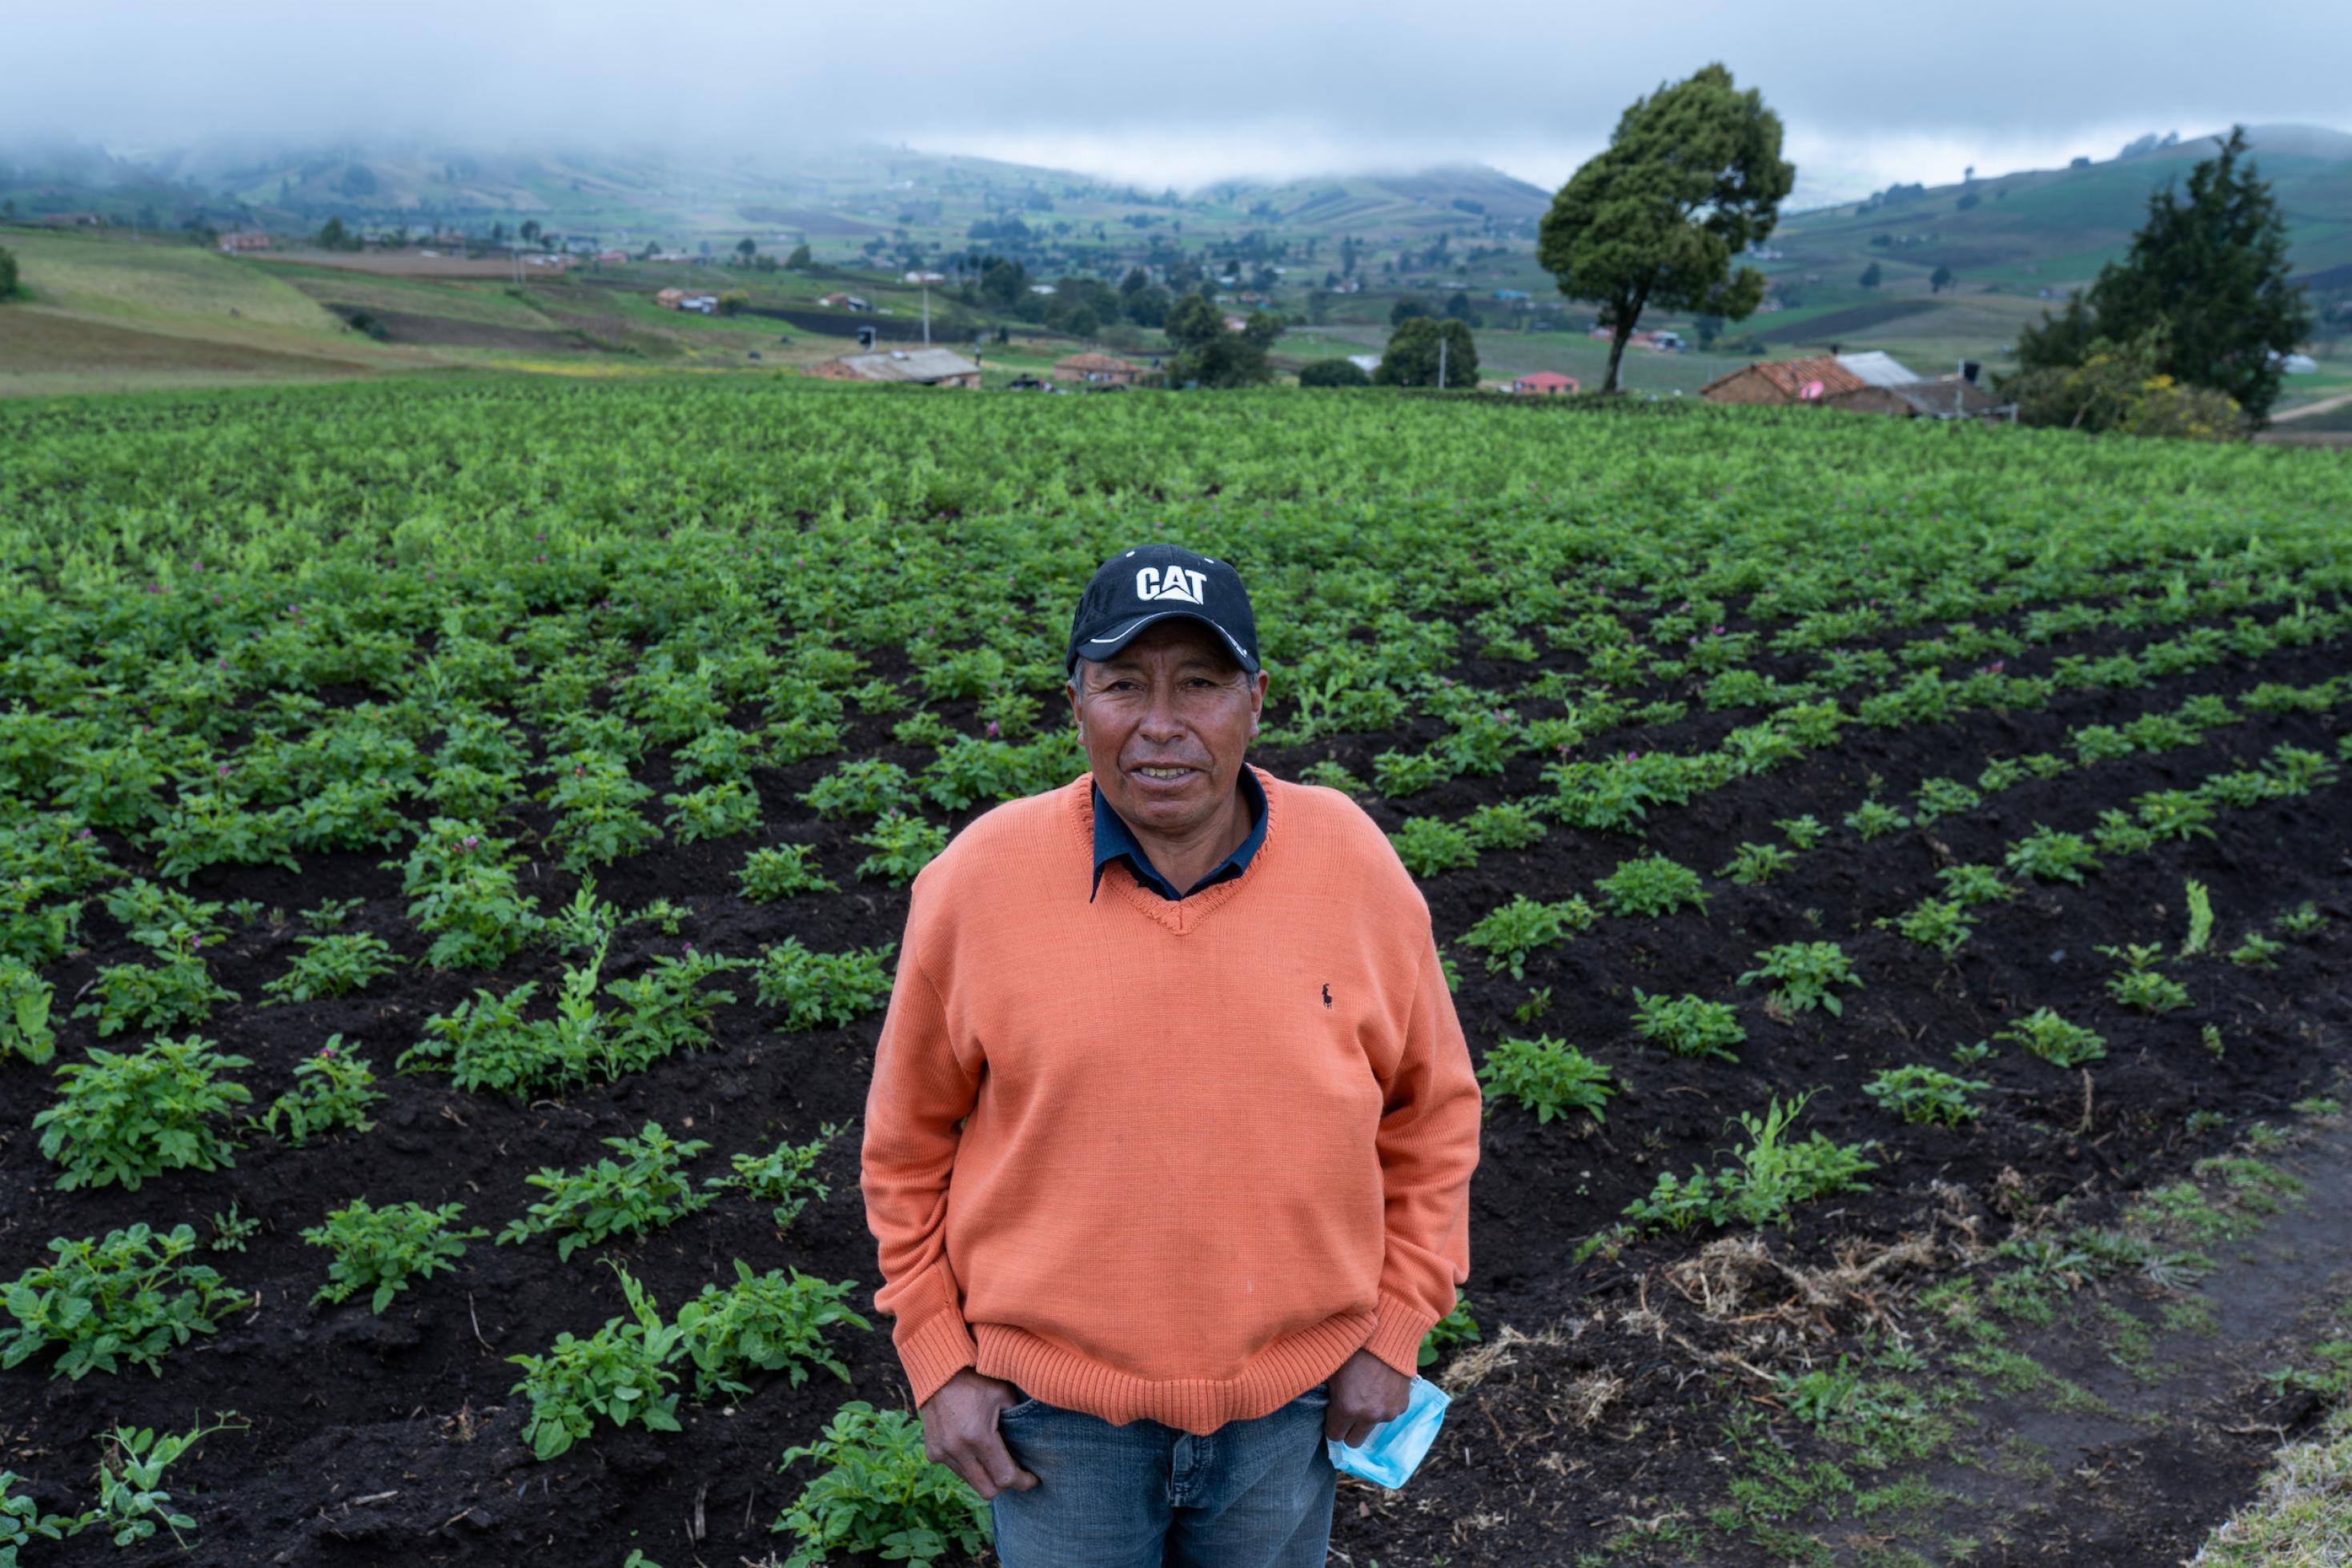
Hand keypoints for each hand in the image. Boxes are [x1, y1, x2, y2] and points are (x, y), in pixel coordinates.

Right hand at [918, 1368, 1039, 1500]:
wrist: (939, 1371)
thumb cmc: (977, 1379)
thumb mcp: (1004, 1394)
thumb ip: (1020, 1420)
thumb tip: (1036, 1441)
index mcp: (978, 1436)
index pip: (1004, 1477)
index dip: (1023, 1482)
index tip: (1033, 1479)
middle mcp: (957, 1449)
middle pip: (988, 1490)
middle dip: (1005, 1485)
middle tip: (1016, 1472)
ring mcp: (942, 1453)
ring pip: (971, 1482)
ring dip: (986, 1475)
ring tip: (995, 1456)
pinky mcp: (932, 1453)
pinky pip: (956, 1470)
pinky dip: (969, 1466)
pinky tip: (974, 1448)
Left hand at [1323, 1348, 1411, 1447]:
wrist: (1387, 1333)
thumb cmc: (1353, 1348)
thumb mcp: (1331, 1370)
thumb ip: (1327, 1395)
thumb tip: (1322, 1406)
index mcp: (1347, 1408)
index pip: (1334, 1436)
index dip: (1331, 1425)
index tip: (1332, 1414)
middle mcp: (1369, 1416)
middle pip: (1354, 1441)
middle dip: (1348, 1429)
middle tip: (1346, 1410)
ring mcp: (1388, 1412)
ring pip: (1372, 1427)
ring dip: (1367, 1417)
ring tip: (1366, 1391)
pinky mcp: (1403, 1405)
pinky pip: (1388, 1414)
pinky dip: (1383, 1405)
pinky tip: (1380, 1386)